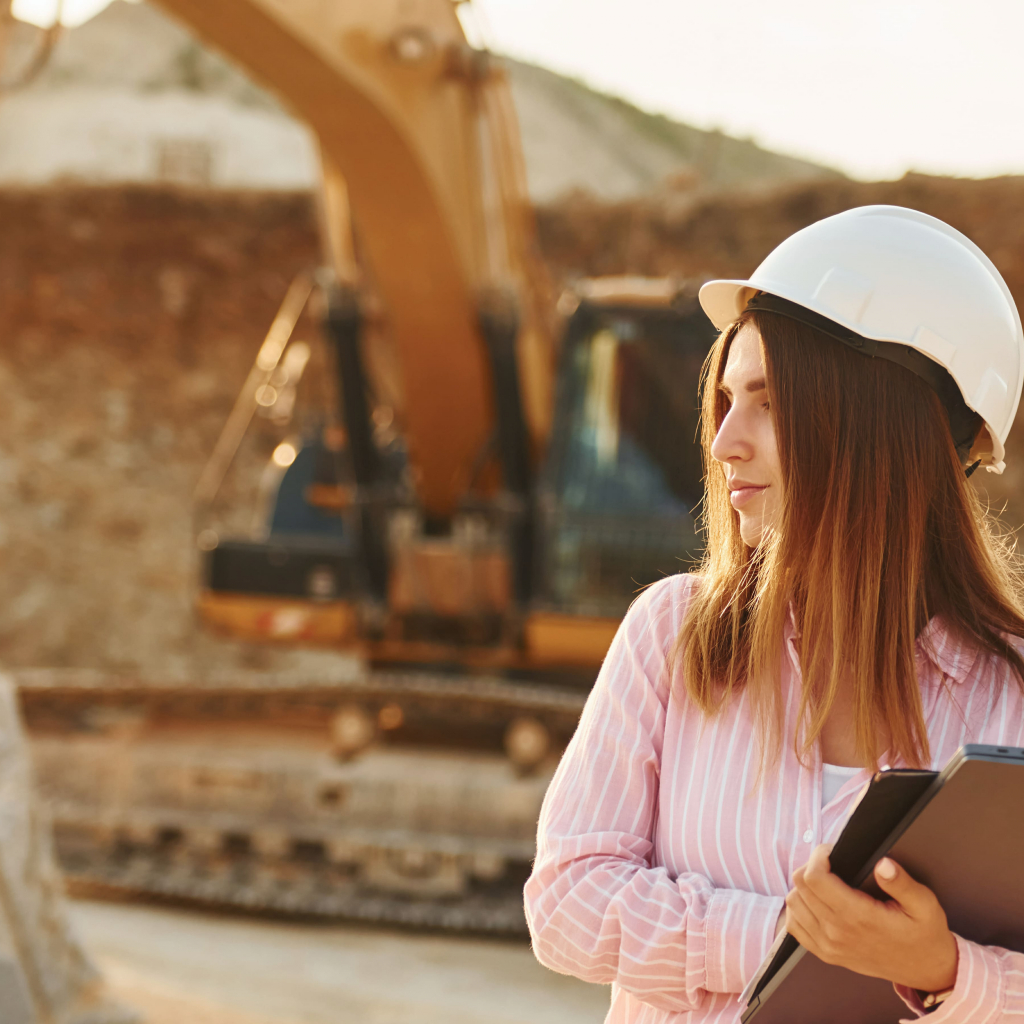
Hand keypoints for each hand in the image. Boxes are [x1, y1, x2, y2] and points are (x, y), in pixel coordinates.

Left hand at [783, 844, 957, 993]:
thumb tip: (883, 864)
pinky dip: (799, 909)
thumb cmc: (925, 935)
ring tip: (825, 881)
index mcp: (858, 917)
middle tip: (831, 864)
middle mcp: (837, 932)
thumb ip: (902, 883)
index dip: (819, 856)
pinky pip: (794, 927)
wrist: (926, 971)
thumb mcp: (925, 905)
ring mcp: (829, 946)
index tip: (833, 851)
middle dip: (811, 866)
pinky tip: (816, 902)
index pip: (814, 878)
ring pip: (793, 903)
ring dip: (803, 886)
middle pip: (800, 885)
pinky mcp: (826, 954)